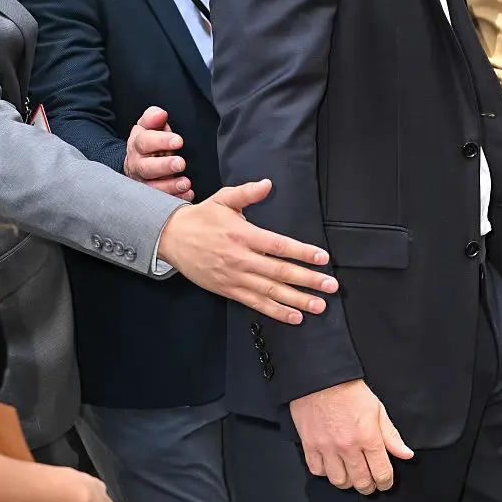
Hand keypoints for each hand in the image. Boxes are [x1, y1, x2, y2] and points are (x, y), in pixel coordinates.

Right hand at [124, 106, 192, 200]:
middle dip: (163, 166)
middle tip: (181, 163)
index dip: (161, 141)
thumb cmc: (149, 140)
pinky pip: (161, 200)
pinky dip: (175, 198)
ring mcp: (143, 181)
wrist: (138, 160)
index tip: (179, 140)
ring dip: (169, 186)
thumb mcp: (149, 126)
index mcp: (137, 144)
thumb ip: (153, 118)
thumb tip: (160, 114)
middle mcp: (137, 164)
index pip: (145, 142)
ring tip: (186, 183)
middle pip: (146, 167)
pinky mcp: (151, 194)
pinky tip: (187, 194)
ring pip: (152, 187)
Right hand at [157, 179, 339, 323]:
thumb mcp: (223, 199)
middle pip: (280, 272)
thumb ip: (247, 193)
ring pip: (271, 292)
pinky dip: (275, 311)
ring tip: (318, 305)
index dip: (302, 252)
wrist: (171, 238)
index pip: (279, 246)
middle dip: (308, 280)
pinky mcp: (228, 290)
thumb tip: (268, 184)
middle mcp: (241, 259)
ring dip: (297, 300)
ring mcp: (235, 278)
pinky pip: (255, 303)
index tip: (322, 258)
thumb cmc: (201, 218)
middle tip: (330, 286)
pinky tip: (294, 317)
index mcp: (243, 235)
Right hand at [290, 380, 413, 493]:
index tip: (385, 482)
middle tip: (370, 482)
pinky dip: (326, 472)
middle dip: (369, 486)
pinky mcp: (310, 446)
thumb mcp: (378, 409)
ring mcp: (327, 448)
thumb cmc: (350, 390)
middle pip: (361, 482)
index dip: (386, 481)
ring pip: (339, 481)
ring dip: (348, 482)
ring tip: (352, 474)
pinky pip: (318, 471)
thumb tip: (406, 454)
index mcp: (368, 437)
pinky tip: (332, 465)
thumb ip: (391, 436)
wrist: (322, 378)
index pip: (381, 472)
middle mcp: (348, 447)